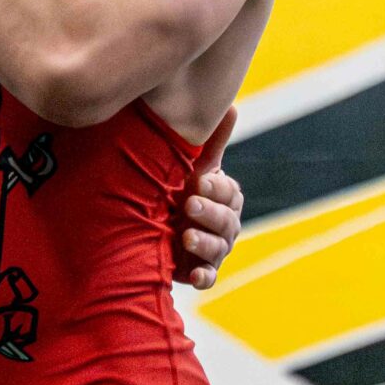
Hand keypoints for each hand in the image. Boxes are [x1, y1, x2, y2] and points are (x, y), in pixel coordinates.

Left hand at [174, 107, 243, 290]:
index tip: (199, 180)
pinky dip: (204, 277)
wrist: (152, 224)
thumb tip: (232, 107)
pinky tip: (195, 276)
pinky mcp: (200, 270)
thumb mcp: (191, 166)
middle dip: (209, 213)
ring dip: (205, 243)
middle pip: (226, 221)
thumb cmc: (178, 189)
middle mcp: (225, 224)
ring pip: (218, 247)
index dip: (216, 188)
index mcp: (225, 197)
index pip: (229, 192)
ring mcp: (214, 249)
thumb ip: (210, 143)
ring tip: (186, 236)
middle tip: (189, 205)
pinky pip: (209, 277)